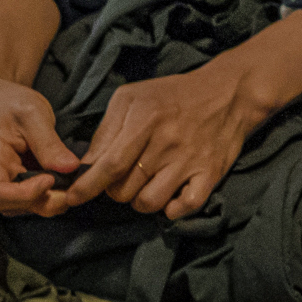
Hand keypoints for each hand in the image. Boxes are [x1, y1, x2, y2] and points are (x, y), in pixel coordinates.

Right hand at [0, 71, 80, 216]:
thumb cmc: (9, 101)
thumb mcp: (33, 113)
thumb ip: (49, 143)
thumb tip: (71, 168)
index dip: (23, 194)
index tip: (49, 178)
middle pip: (10, 205)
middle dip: (43, 202)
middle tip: (72, 188)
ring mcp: (4, 180)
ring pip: (22, 206)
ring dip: (48, 202)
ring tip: (71, 184)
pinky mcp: (16, 181)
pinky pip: (30, 198)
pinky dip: (49, 195)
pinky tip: (65, 181)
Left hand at [48, 58, 265, 220]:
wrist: (229, 91)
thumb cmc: (173, 95)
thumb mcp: (132, 98)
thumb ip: (107, 130)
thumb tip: (86, 165)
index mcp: (146, 120)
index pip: (109, 165)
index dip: (87, 187)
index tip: (73, 198)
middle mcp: (167, 143)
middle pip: (125, 190)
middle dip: (114, 191)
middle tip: (122, 178)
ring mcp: (190, 160)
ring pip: (150, 202)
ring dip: (140, 200)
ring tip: (144, 185)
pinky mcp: (210, 173)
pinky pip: (185, 206)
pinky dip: (173, 209)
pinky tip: (170, 197)